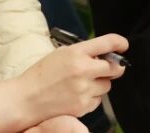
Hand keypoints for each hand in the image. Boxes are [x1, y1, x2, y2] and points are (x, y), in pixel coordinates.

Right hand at [0, 34, 128, 132]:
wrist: (26, 99)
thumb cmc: (39, 76)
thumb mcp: (59, 54)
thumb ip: (80, 53)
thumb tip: (98, 55)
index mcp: (76, 53)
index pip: (107, 43)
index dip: (119, 43)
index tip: (123, 45)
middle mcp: (83, 70)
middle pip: (115, 68)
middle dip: (114, 67)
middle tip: (108, 68)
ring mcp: (84, 89)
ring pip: (107, 86)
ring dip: (100, 84)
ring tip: (83, 84)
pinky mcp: (83, 106)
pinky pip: (98, 100)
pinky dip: (92, 98)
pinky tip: (77, 95)